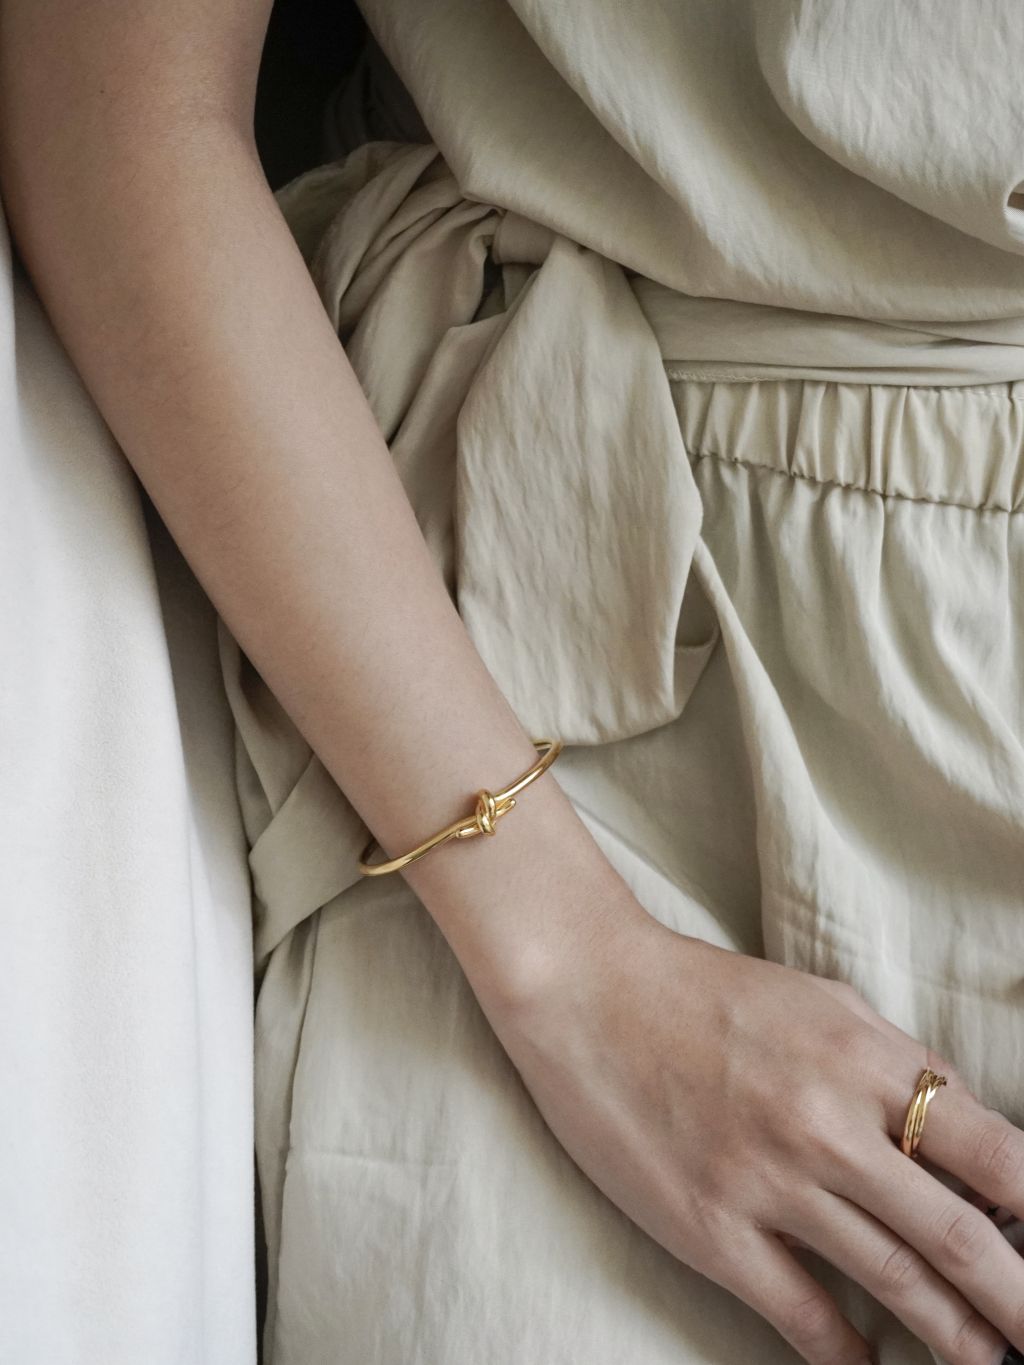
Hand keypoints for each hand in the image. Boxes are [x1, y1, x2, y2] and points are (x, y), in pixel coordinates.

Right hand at [478, 910, 1023, 1364]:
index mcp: (860, 1058)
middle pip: (960, 1237)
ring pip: (894, 1283)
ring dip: (957, 1339)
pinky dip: (847, 1354)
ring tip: (990, 1363)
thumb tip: (961, 1123)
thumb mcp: (819, 1000)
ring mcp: (767, 1181)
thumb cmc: (704, 991)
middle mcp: (826, 1124)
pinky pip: (802, 1314)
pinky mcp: (711, 1227)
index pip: (994, 1153)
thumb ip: (892, 1061)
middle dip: (1020, 1301)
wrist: (586, 989)